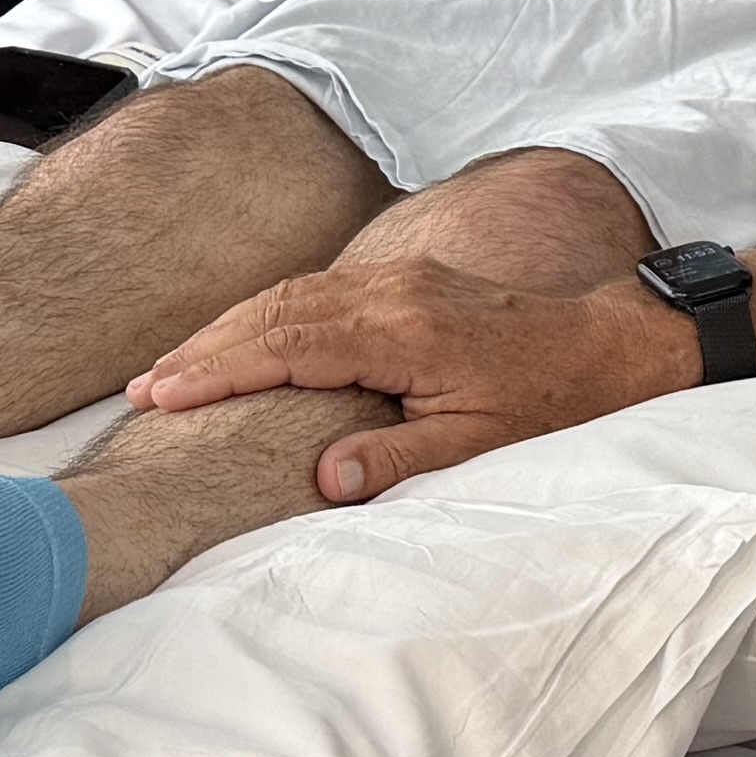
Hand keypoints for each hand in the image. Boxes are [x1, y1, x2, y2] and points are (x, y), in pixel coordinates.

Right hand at [130, 260, 696, 500]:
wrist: (612, 344)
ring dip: (230, 328)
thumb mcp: (480, 446)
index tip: (162, 396)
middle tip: (143, 388)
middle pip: (275, 311)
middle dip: (204, 349)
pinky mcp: (409, 279)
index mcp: (403, 332)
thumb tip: (327, 478)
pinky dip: (270, 315)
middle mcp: (393, 292)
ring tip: (176, 369)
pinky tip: (244, 339)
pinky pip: (320, 290)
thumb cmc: (551, 402)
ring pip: (293, 294)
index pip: (287, 345)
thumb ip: (401, 460)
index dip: (219, 371)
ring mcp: (400, 278)